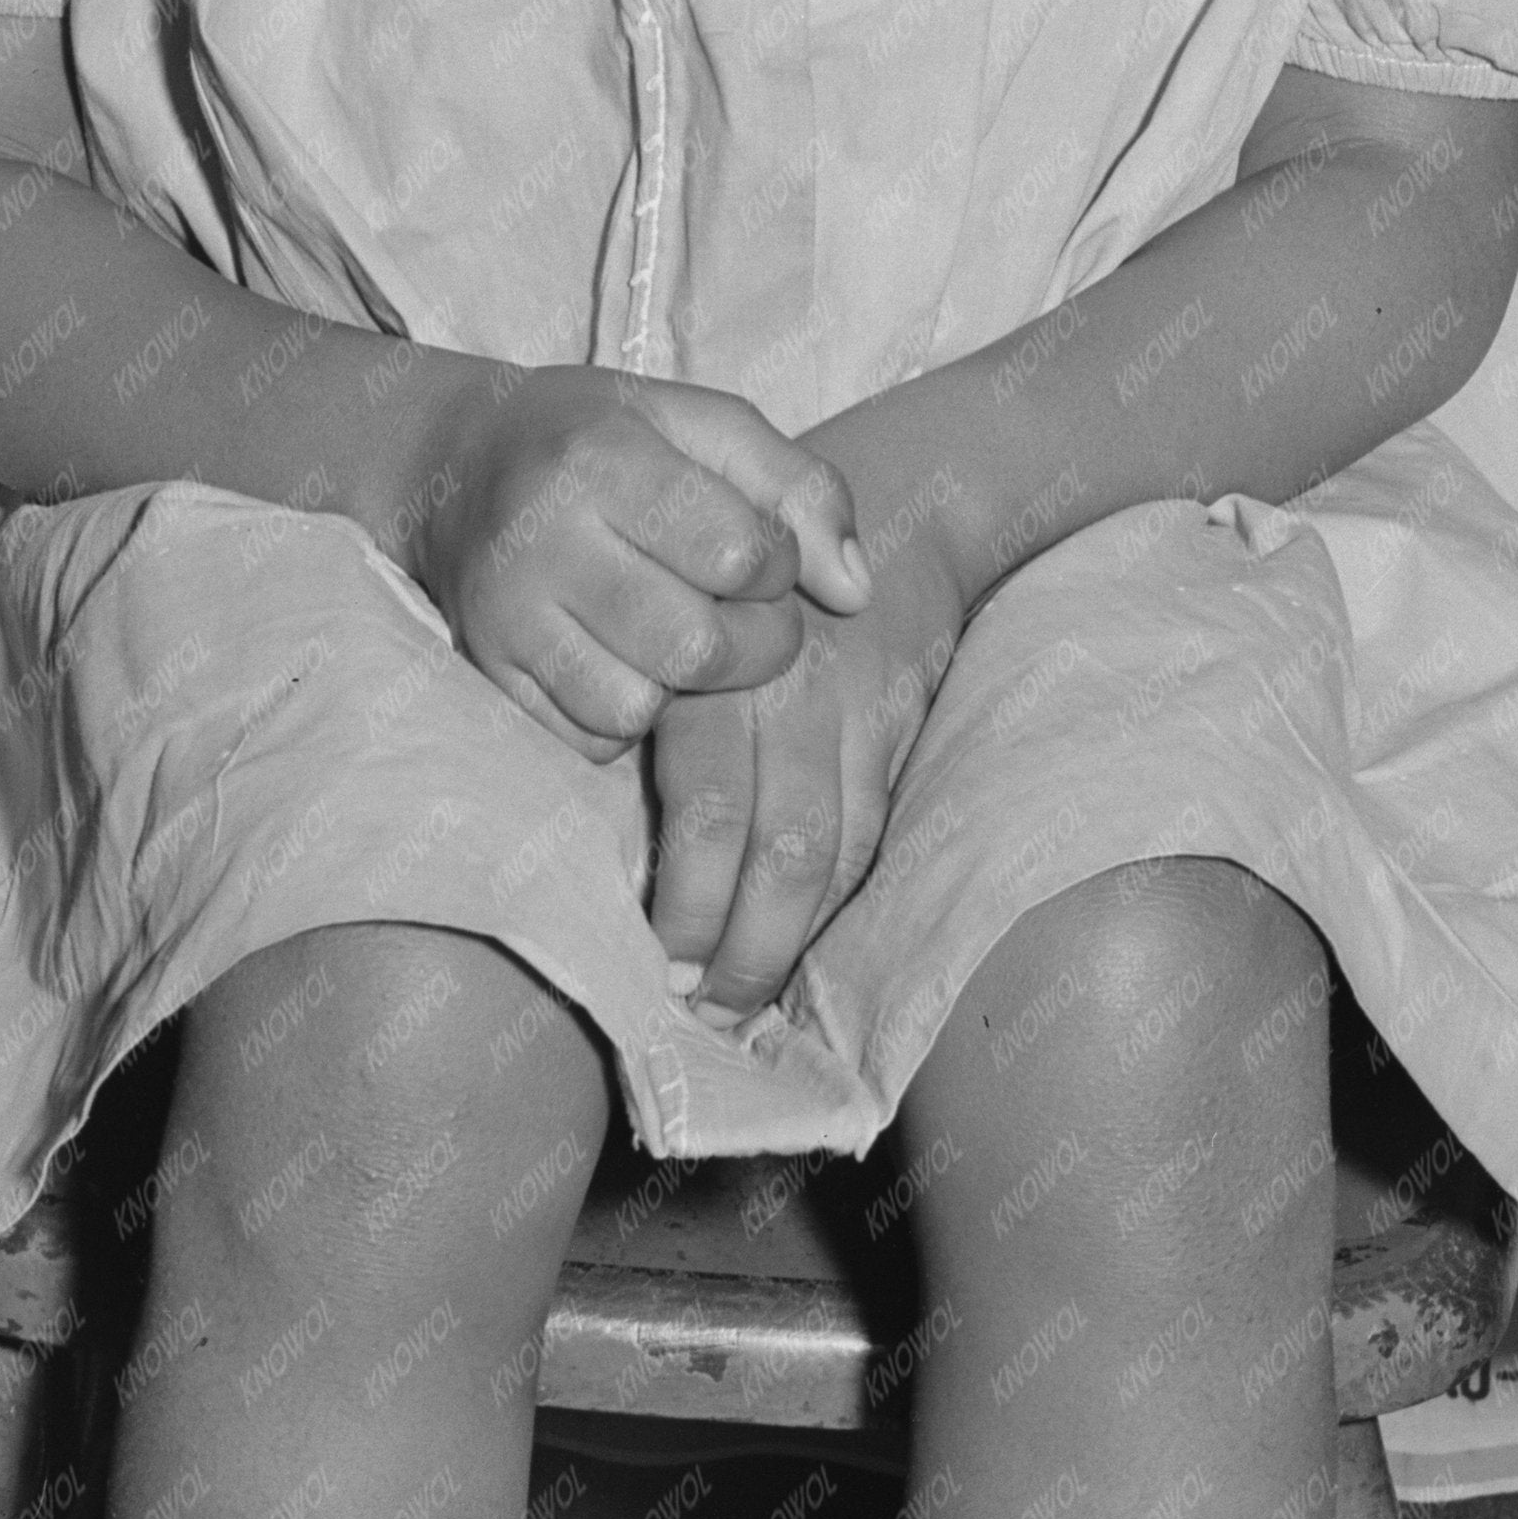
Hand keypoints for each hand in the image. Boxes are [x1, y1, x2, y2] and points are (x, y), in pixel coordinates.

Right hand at [397, 365, 871, 764]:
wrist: (454, 466)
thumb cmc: (604, 440)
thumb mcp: (706, 425)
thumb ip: (802, 490)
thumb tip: (857, 594)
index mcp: (602, 459)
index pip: (739, 556)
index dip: (776, 565)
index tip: (756, 548)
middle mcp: (540, 539)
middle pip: (697, 648)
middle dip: (752, 644)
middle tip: (740, 611)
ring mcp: (503, 616)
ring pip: (638, 708)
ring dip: (684, 688)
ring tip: (677, 634)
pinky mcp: (485, 673)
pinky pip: (589, 742)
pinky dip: (626, 717)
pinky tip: (622, 660)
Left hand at [644, 528, 972, 1019]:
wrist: (899, 509)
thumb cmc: (743, 581)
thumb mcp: (675, 609)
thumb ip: (648, 705)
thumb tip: (616, 840)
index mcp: (716, 675)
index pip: (706, 811)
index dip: (689, 899)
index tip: (655, 961)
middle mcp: (789, 699)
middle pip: (776, 849)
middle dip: (741, 945)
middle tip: (699, 1009)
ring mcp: (856, 719)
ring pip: (832, 854)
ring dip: (791, 941)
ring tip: (744, 1002)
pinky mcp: (900, 734)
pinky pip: (873, 833)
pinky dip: (839, 901)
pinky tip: (802, 944)